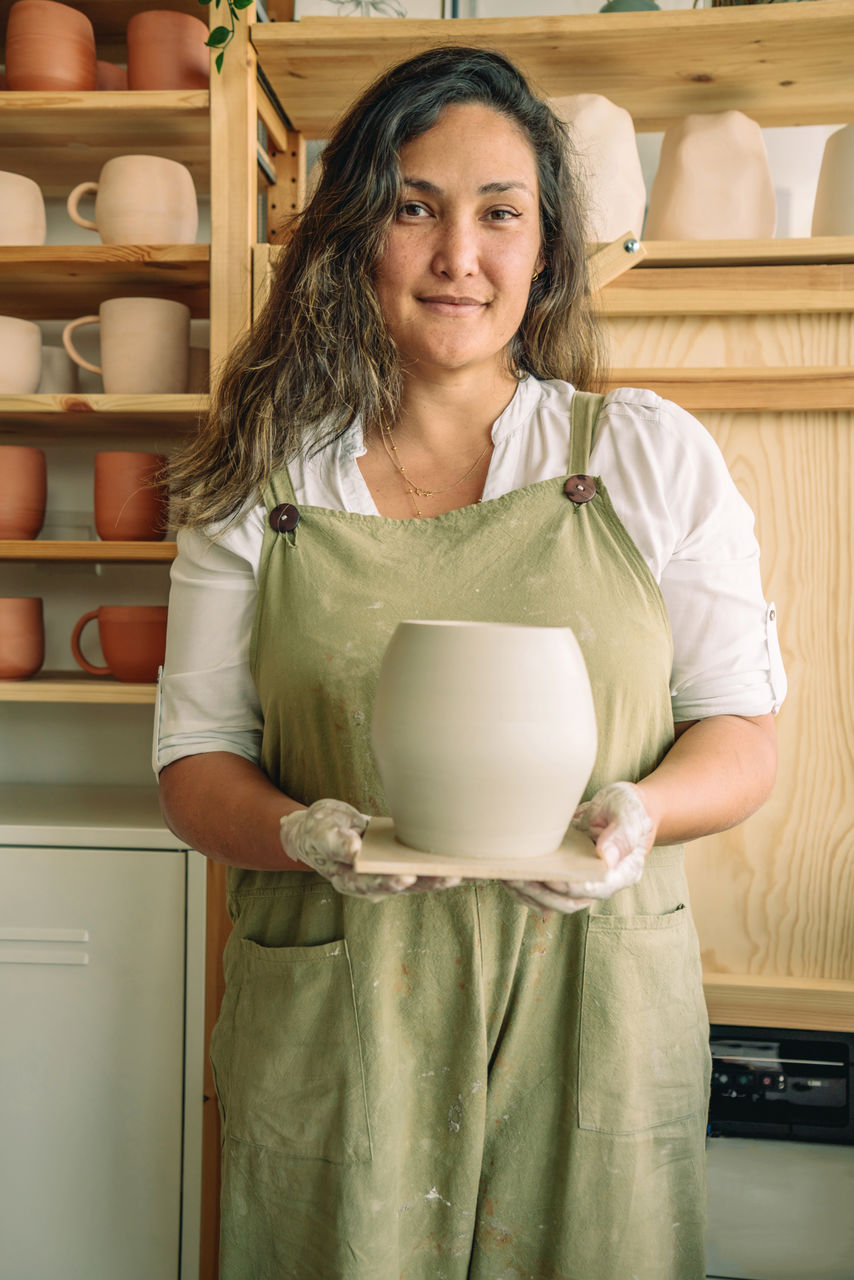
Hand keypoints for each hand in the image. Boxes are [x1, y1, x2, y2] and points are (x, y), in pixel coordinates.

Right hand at [279, 799, 461, 901]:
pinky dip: (442, 864)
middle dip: (429, 881)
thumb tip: (353, 849)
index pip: (371, 884)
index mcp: (349, 879)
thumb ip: (334, 842)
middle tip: (452, 875)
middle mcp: (372, 883)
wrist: (324, 829)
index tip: (406, 877)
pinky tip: (464, 859)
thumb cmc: (319, 830)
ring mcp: (389, 874)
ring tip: (469, 870)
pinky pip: (423, 866)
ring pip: (420, 879)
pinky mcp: (401, 863)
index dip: (389, 882)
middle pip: (404, 886)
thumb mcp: (319, 831)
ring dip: (443, 876)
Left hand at [506, 781, 654, 914]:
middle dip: (540, 893)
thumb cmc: (629, 808)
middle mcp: (600, 884)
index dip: (567, 886)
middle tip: (516, 877)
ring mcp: (581, 881)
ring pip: (553, 900)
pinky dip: (527, 887)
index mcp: (621, 874)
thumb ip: (622, 835)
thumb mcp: (628, 814)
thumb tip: (607, 858)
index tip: (547, 875)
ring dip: (529, 893)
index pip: (591, 889)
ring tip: (506, 876)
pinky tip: (509, 875)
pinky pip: (546, 890)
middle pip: (567, 902)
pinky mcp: (566, 873)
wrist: (624, 806)